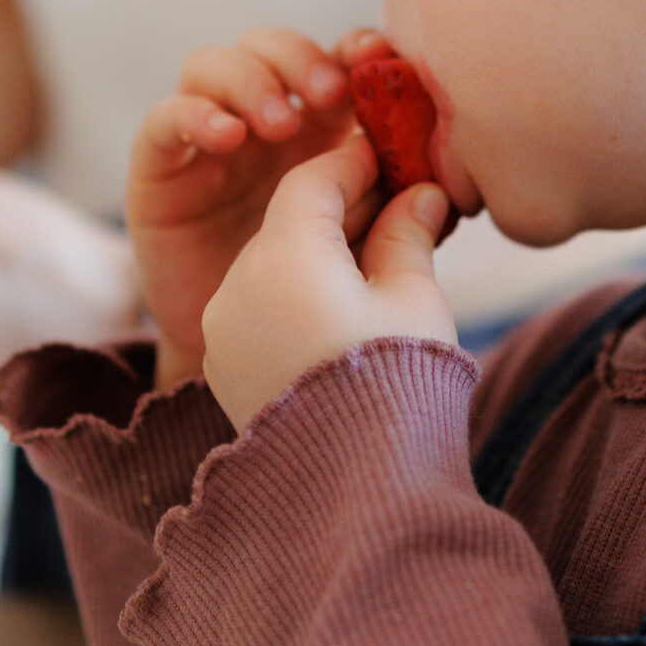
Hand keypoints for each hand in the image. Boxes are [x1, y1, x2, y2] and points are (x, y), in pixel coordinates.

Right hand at [127, 27, 383, 389]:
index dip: (354, 48)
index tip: (379, 58)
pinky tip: (227, 136)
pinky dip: (195, 113)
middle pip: (271, 47)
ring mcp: (205, 139)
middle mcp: (258, 122)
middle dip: (302, 57)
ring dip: (251, 80)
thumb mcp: (360, 251)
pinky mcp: (159, 167)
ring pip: (212, 64)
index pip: (330, 60)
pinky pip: (164, 117)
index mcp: (317, 128)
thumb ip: (395, 216)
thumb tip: (441, 189)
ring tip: (280, 123)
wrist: (244, 362)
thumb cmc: (312, 300)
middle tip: (331, 94)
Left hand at [201, 134, 458, 428]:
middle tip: (398, 205)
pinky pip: (259, 310)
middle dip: (340, 210)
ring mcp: (225, 330)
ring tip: (377, 261)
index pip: (311, 181)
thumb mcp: (413, 298)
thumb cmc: (398, 383)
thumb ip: (409, 235)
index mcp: (283, 255)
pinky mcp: (227, 367)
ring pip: (271, 267)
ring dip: (317, 256)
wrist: (360, 486)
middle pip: (287, 223)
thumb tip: (420, 196)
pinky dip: (295, 296)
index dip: (354, 163)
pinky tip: (341, 308)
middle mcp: (237, 285)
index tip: (391, 159)